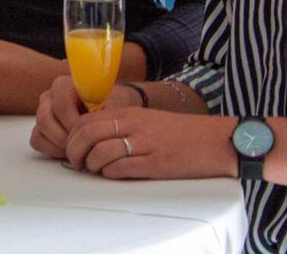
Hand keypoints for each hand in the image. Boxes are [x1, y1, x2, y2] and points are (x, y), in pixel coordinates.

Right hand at [32, 77, 145, 159]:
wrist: (111, 109)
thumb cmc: (112, 105)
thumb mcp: (114, 105)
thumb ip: (104, 112)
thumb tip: (97, 125)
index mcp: (64, 85)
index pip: (61, 105)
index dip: (74, 123)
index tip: (89, 134)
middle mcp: (50, 97)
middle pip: (45, 118)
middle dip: (65, 136)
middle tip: (82, 146)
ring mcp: (43, 112)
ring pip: (40, 130)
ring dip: (59, 144)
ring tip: (79, 150)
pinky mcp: (41, 127)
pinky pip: (38, 140)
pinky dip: (52, 149)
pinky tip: (70, 151)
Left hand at [63, 106, 236, 179]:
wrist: (216, 141)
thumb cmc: (180, 133)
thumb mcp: (147, 120)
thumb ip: (121, 124)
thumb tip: (92, 137)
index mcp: (130, 113)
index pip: (87, 120)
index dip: (72, 135)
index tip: (70, 147)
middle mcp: (134, 125)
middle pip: (88, 135)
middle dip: (74, 150)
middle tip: (74, 162)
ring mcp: (145, 145)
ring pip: (101, 152)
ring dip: (91, 164)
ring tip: (92, 170)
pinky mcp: (156, 164)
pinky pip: (121, 169)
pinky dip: (109, 173)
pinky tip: (111, 174)